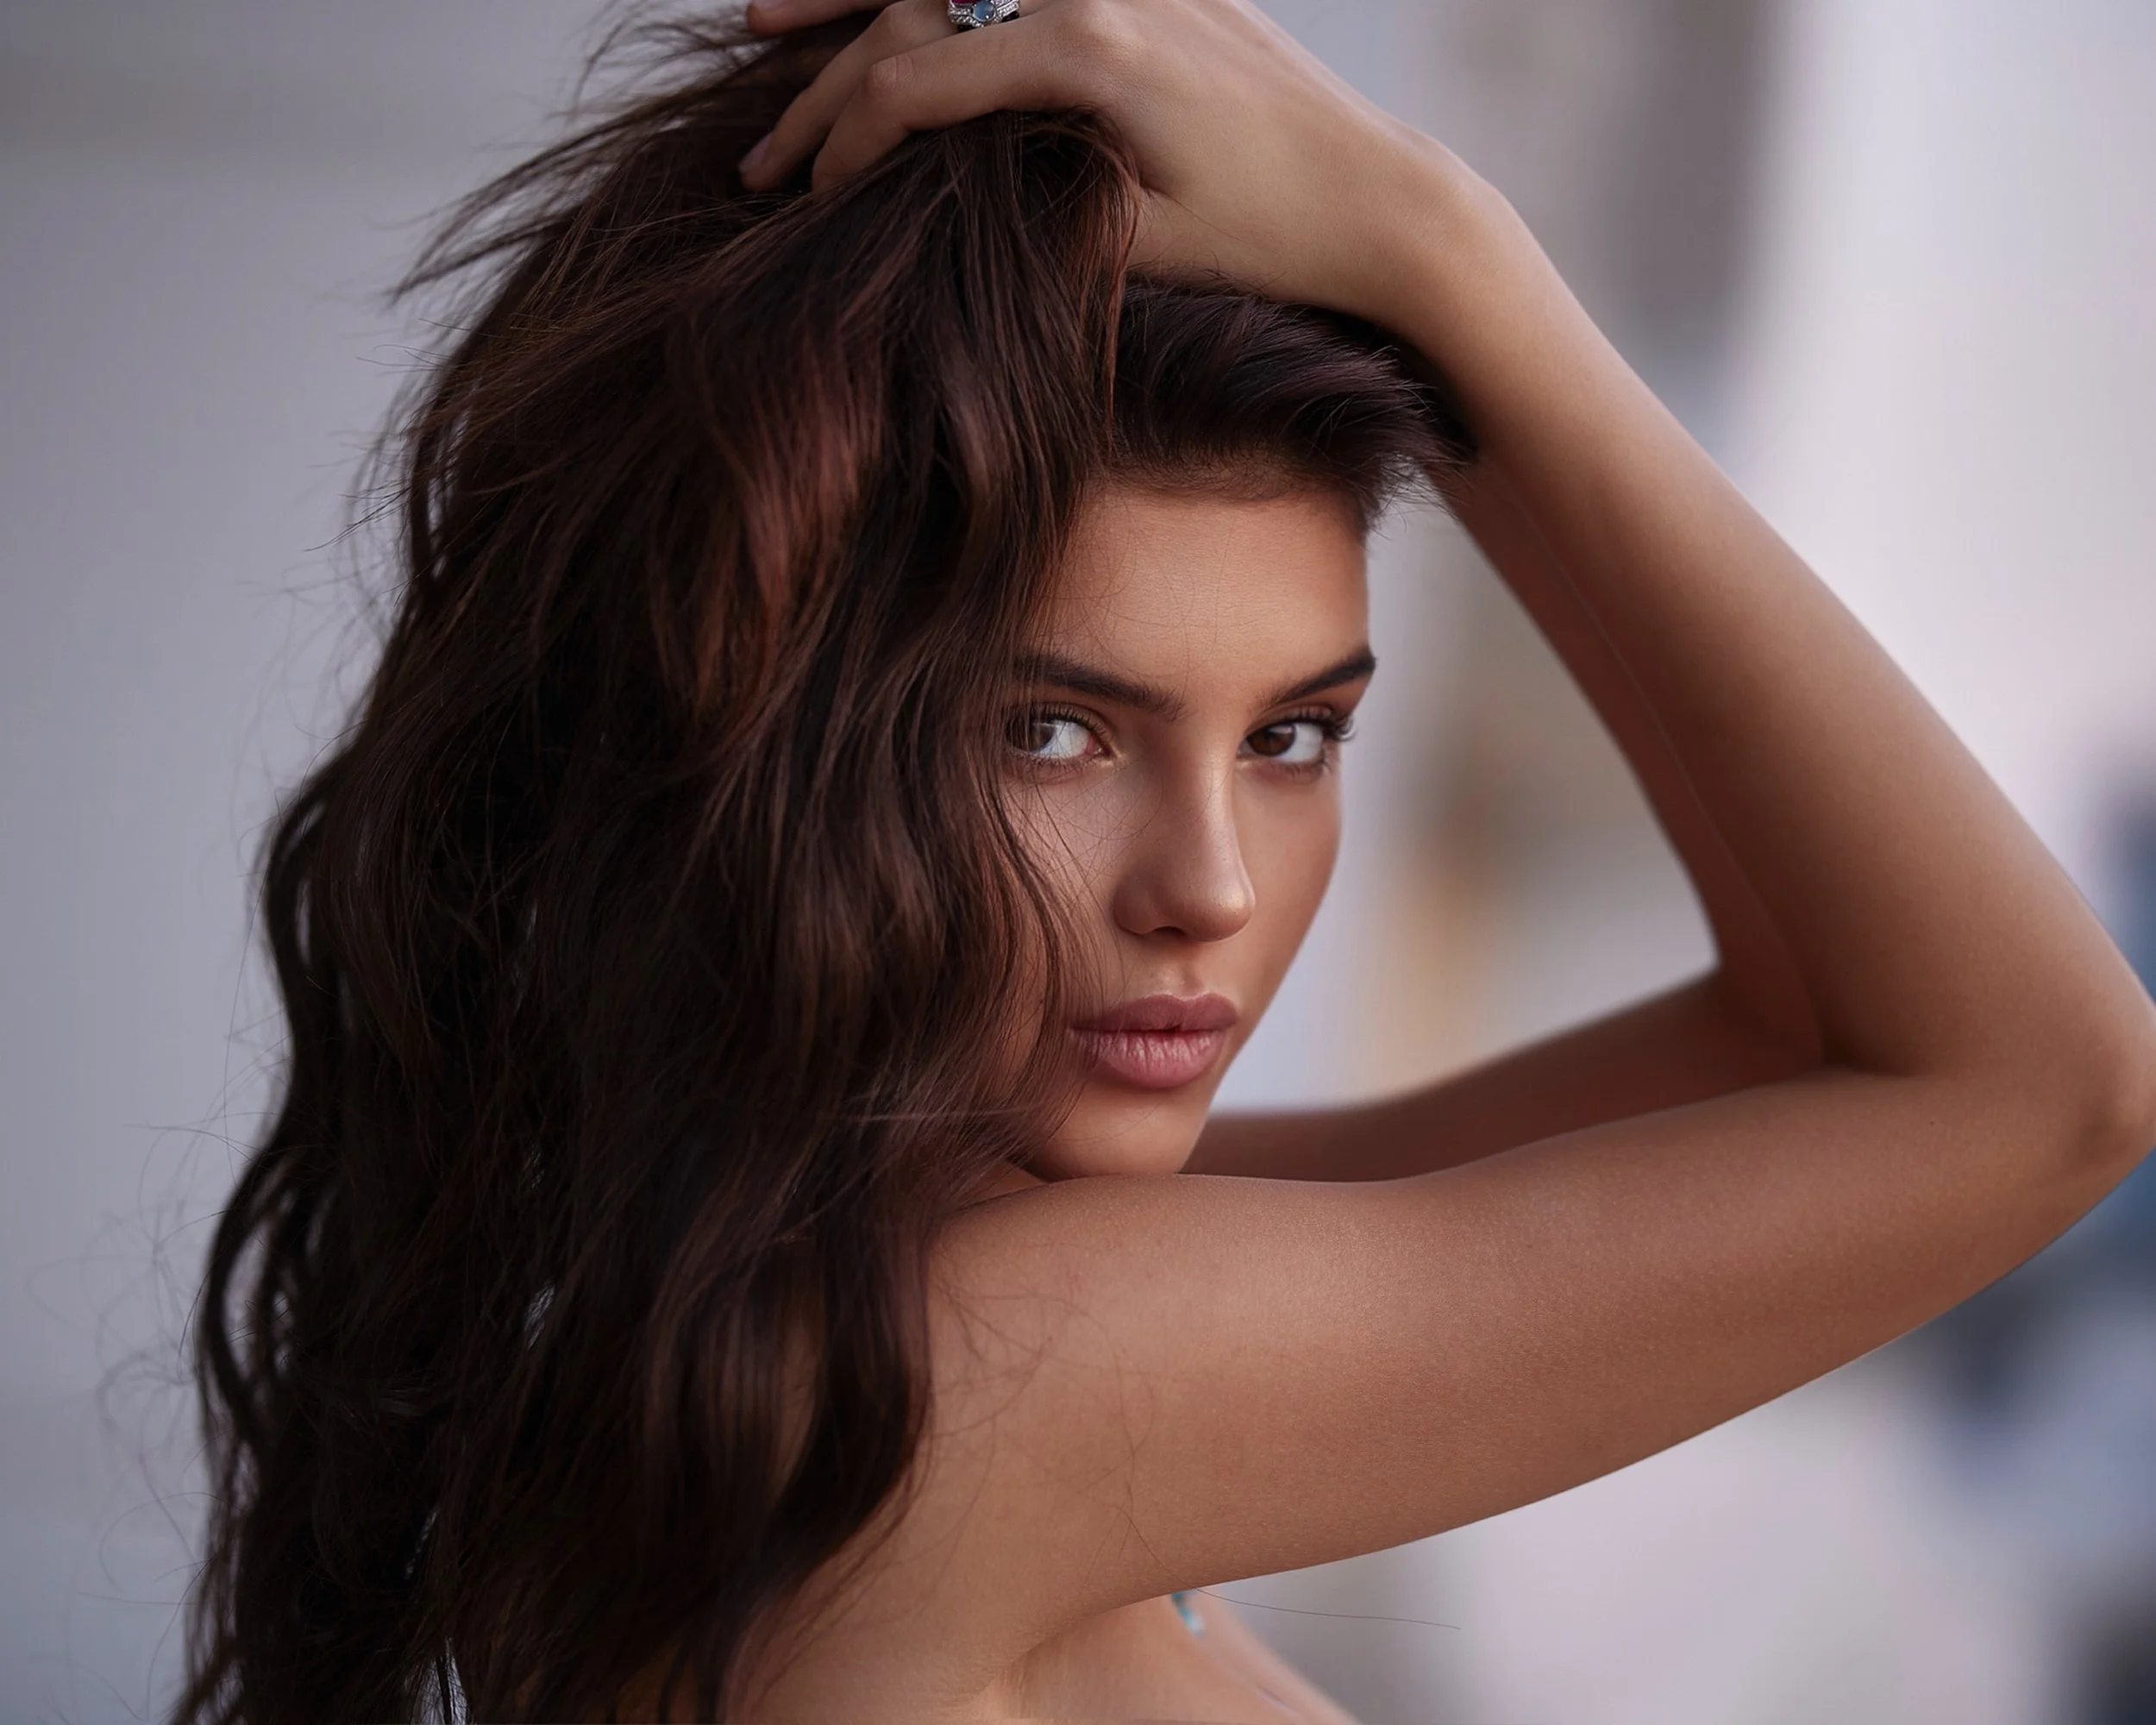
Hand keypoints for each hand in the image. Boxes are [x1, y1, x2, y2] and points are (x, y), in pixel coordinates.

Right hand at [737, 0, 1459, 324]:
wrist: (1384, 198)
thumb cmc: (1272, 235)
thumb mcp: (1145, 242)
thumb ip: (1036, 200)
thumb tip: (932, 192)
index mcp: (1088, 50)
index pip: (916, 83)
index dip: (841, 145)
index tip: (797, 205)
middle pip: (915, 17)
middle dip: (822, 90)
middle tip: (759, 160)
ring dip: (856, 1)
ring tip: (761, 22)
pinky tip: (902, 7)